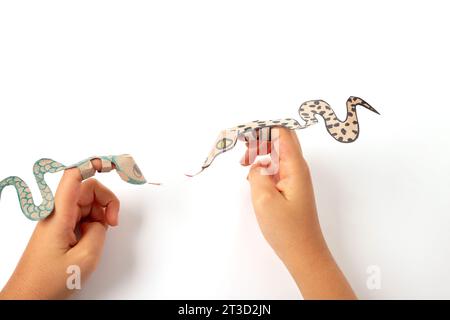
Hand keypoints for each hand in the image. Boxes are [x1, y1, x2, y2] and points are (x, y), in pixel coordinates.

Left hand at [0, 160, 119, 298]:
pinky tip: (94, 239)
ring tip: (102, 235)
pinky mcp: (60, 230)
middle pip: (86, 190)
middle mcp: (57, 213)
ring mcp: (59, 221)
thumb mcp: (84, 259)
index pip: (73, 178)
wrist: (27, 298)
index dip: (91, 165)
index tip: (110, 164)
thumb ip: (99, 233)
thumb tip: (103, 221)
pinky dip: (94, 223)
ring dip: (101, 214)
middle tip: (113, 222)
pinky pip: (82, 217)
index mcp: (59, 215)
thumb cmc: (47, 282)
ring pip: (87, 203)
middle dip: (106, 201)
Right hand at [242, 128, 355, 298]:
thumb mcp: (264, 199)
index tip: (243, 137)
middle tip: (243, 150)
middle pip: (280, 138)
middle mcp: (298, 167)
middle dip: (259, 138)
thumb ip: (257, 173)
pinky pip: (276, 167)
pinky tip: (252, 176)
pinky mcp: (290, 187)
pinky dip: (262, 166)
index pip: (282, 131)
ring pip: (277, 152)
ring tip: (244, 164)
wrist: (303, 252)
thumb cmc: (286, 228)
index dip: (262, 128)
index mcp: (295, 166)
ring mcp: (295, 177)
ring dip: (260, 152)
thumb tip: (257, 164)